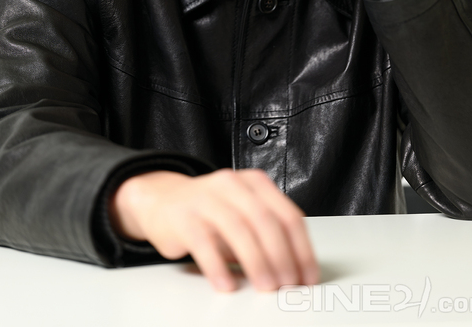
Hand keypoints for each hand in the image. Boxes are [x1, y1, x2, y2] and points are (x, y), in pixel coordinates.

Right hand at [109, 168, 318, 291]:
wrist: (163, 200)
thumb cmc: (211, 212)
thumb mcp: (244, 215)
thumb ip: (267, 235)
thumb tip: (295, 272)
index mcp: (255, 183)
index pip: (288, 214)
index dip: (302, 249)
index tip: (307, 276)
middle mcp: (232, 184)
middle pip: (265, 220)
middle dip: (282, 256)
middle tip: (287, 284)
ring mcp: (206, 197)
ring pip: (238, 228)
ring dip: (256, 262)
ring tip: (265, 286)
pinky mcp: (183, 216)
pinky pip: (203, 242)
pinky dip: (218, 267)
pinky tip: (226, 285)